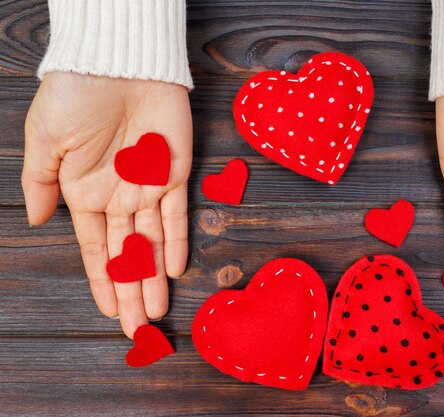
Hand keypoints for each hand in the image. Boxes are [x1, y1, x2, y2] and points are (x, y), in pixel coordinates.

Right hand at [22, 72, 192, 337]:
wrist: (116, 62)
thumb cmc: (74, 96)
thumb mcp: (44, 141)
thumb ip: (41, 184)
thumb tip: (37, 222)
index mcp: (84, 193)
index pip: (97, 249)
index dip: (103, 281)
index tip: (108, 312)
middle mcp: (118, 195)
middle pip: (127, 254)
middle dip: (131, 292)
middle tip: (137, 330)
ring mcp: (148, 186)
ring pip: (153, 241)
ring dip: (154, 276)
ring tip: (155, 312)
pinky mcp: (175, 171)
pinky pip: (177, 213)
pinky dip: (176, 241)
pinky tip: (174, 270)